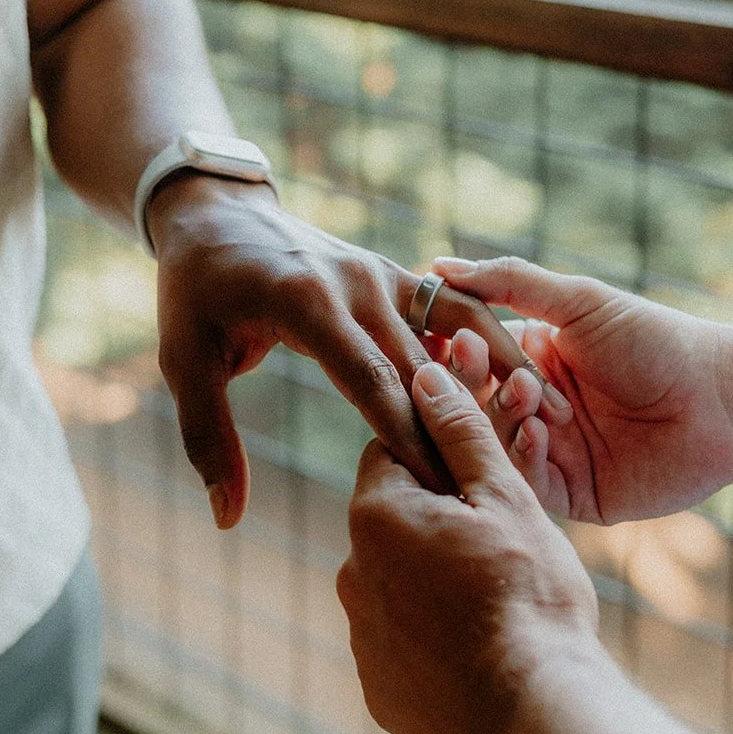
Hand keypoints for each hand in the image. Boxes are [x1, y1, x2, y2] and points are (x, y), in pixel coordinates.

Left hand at [147, 175, 537, 528]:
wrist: (217, 214)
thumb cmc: (194, 295)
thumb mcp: (184, 362)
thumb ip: (209, 440)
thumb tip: (228, 519)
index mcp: (306, 304)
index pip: (371, 384)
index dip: (409, 440)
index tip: (443, 493)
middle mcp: (355, 283)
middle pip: (422, 368)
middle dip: (458, 430)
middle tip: (498, 490)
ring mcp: (382, 272)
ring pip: (456, 332)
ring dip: (500, 376)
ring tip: (549, 423)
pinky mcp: (397, 273)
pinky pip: (455, 309)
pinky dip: (492, 340)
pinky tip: (528, 381)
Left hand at [337, 362, 598, 733]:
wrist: (535, 719)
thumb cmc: (528, 598)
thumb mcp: (505, 499)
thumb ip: (461, 433)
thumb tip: (426, 374)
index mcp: (376, 515)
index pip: (392, 453)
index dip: (440, 453)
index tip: (481, 469)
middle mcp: (351, 573)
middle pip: (395, 521)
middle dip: (440, 518)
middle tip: (504, 536)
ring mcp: (363, 638)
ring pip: (400, 584)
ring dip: (437, 579)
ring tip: (502, 598)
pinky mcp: (380, 690)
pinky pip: (405, 645)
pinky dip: (435, 640)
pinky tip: (484, 648)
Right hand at [433, 256, 732, 523]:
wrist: (722, 399)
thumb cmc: (656, 340)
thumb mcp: (579, 301)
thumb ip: (511, 283)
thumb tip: (438, 264)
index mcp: (535, 363)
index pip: (473, 359)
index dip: (453, 349)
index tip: (438, 334)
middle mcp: (538, 410)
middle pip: (476, 403)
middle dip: (469, 382)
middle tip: (467, 360)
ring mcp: (554, 454)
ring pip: (496, 444)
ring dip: (501, 415)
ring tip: (524, 392)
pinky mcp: (574, 495)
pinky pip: (530, 483)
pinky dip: (526, 457)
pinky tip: (539, 433)